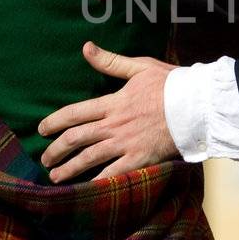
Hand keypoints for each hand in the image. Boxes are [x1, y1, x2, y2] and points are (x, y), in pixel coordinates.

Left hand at [38, 42, 176, 181]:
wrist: (197, 106)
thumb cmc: (172, 84)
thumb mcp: (140, 67)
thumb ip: (111, 62)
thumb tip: (86, 48)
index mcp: (112, 103)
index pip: (74, 113)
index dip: (54, 122)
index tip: (42, 130)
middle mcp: (113, 125)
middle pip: (75, 139)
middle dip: (55, 150)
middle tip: (45, 159)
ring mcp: (125, 144)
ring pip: (88, 159)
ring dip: (68, 169)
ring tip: (55, 177)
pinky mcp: (139, 160)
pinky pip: (112, 175)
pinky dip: (96, 184)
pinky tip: (84, 191)